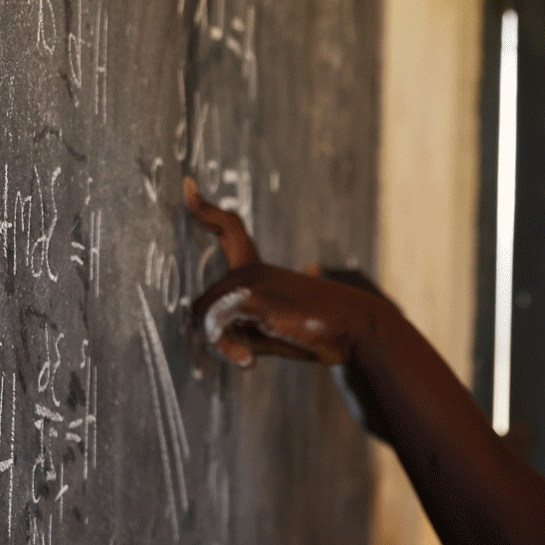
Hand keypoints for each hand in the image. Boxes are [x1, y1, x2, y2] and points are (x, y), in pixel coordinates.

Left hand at [184, 178, 381, 368]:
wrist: (357, 328)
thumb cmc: (316, 331)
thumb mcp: (272, 330)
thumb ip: (244, 328)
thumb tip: (215, 334)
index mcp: (259, 268)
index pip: (229, 230)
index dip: (206, 209)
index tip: (187, 184)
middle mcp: (253, 269)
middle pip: (205, 299)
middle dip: (215, 331)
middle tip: (241, 354)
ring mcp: (255, 280)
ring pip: (207, 312)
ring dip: (221, 342)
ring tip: (246, 358)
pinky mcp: (257, 297)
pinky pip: (216, 319)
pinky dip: (226, 345)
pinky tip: (249, 360)